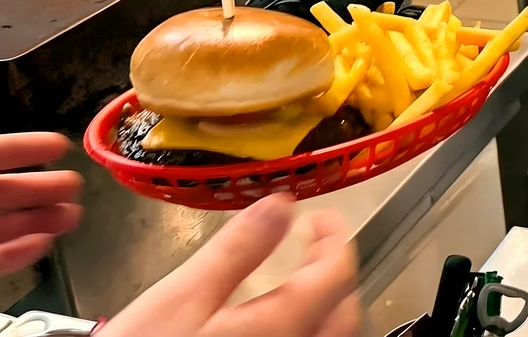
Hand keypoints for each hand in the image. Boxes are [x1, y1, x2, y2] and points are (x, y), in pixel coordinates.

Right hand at [99, 193, 360, 336]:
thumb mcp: (183, 296)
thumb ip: (237, 250)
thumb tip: (280, 204)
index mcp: (282, 326)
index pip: (336, 276)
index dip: (335, 238)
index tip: (319, 216)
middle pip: (344, 314)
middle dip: (335, 274)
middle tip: (313, 246)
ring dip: (325, 307)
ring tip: (300, 281)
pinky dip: (304, 330)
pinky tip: (274, 323)